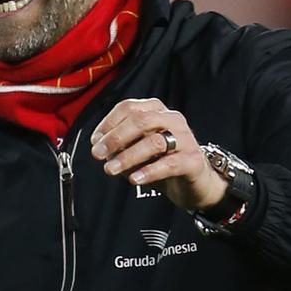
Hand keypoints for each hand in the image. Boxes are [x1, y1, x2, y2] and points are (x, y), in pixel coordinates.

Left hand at [89, 98, 226, 211]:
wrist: (195, 183)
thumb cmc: (162, 161)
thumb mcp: (137, 150)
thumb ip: (120, 145)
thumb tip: (99, 146)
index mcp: (157, 110)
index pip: (129, 107)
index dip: (108, 123)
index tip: (95, 141)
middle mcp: (173, 119)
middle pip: (141, 121)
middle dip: (115, 138)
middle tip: (98, 154)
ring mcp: (186, 139)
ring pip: (154, 142)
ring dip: (128, 156)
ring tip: (110, 169)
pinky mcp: (193, 160)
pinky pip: (169, 164)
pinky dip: (149, 171)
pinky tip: (134, 179)